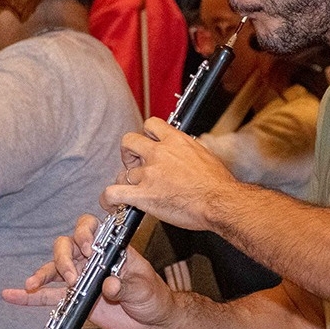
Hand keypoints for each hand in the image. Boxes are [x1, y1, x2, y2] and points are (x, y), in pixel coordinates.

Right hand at [1, 214, 176, 328]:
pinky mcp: (74, 297)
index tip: (88, 249)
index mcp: (110, 247)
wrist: (150, 319)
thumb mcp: (142, 287)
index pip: (92, 229)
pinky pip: (48, 295)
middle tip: (72, 276)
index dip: (85, 234)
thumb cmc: (150, 295)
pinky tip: (12, 295)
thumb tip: (109, 286)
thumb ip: (125, 285)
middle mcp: (91, 258)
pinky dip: (30, 296)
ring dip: (42, 273)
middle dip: (64, 258)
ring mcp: (80, 277)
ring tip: (32, 283)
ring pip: (55, 267)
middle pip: (67, 245)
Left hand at [107, 117, 239, 231]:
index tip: (148, 145)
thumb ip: (187, 151)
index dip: (146, 135)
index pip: (150, 125)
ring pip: (122, 172)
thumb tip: (185, 154)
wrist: (220, 202)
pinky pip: (113, 193)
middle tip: (135, 165)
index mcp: (176, 141)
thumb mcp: (204, 155)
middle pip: (128, 141)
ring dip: (125, 182)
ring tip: (131, 192)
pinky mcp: (143, 195)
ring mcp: (149, 173)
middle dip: (129, 154)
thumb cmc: (218, 185)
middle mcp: (159, 153)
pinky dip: (108, 199)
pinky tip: (112, 204)